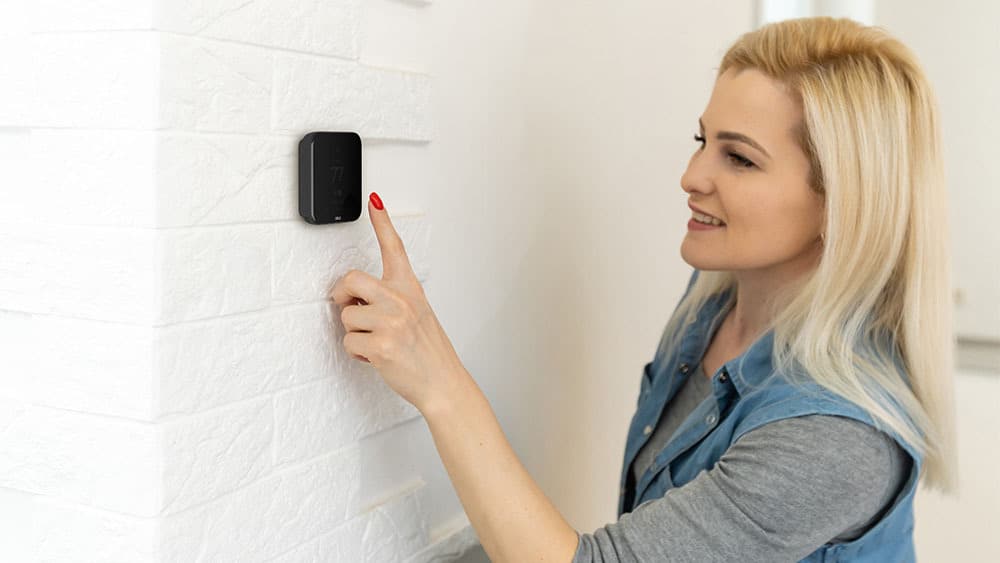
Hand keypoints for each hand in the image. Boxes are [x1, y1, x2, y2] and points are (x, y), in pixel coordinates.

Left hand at [328, 193, 467, 413]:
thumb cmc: (429, 350)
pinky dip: (358, 354)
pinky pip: (349, 343)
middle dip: (342, 296)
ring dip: (355, 334)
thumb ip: (390, 299)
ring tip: (377, 343)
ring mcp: (391, 321)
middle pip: (350, 279)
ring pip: (347, 317)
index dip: (382, 221)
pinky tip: (377, 357)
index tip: (374, 200)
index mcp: (410, 288)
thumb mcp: (418, 313)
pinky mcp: (381, 345)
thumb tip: (355, 299)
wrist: (443, 382)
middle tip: (351, 308)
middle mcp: (400, 299)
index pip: (394, 247)